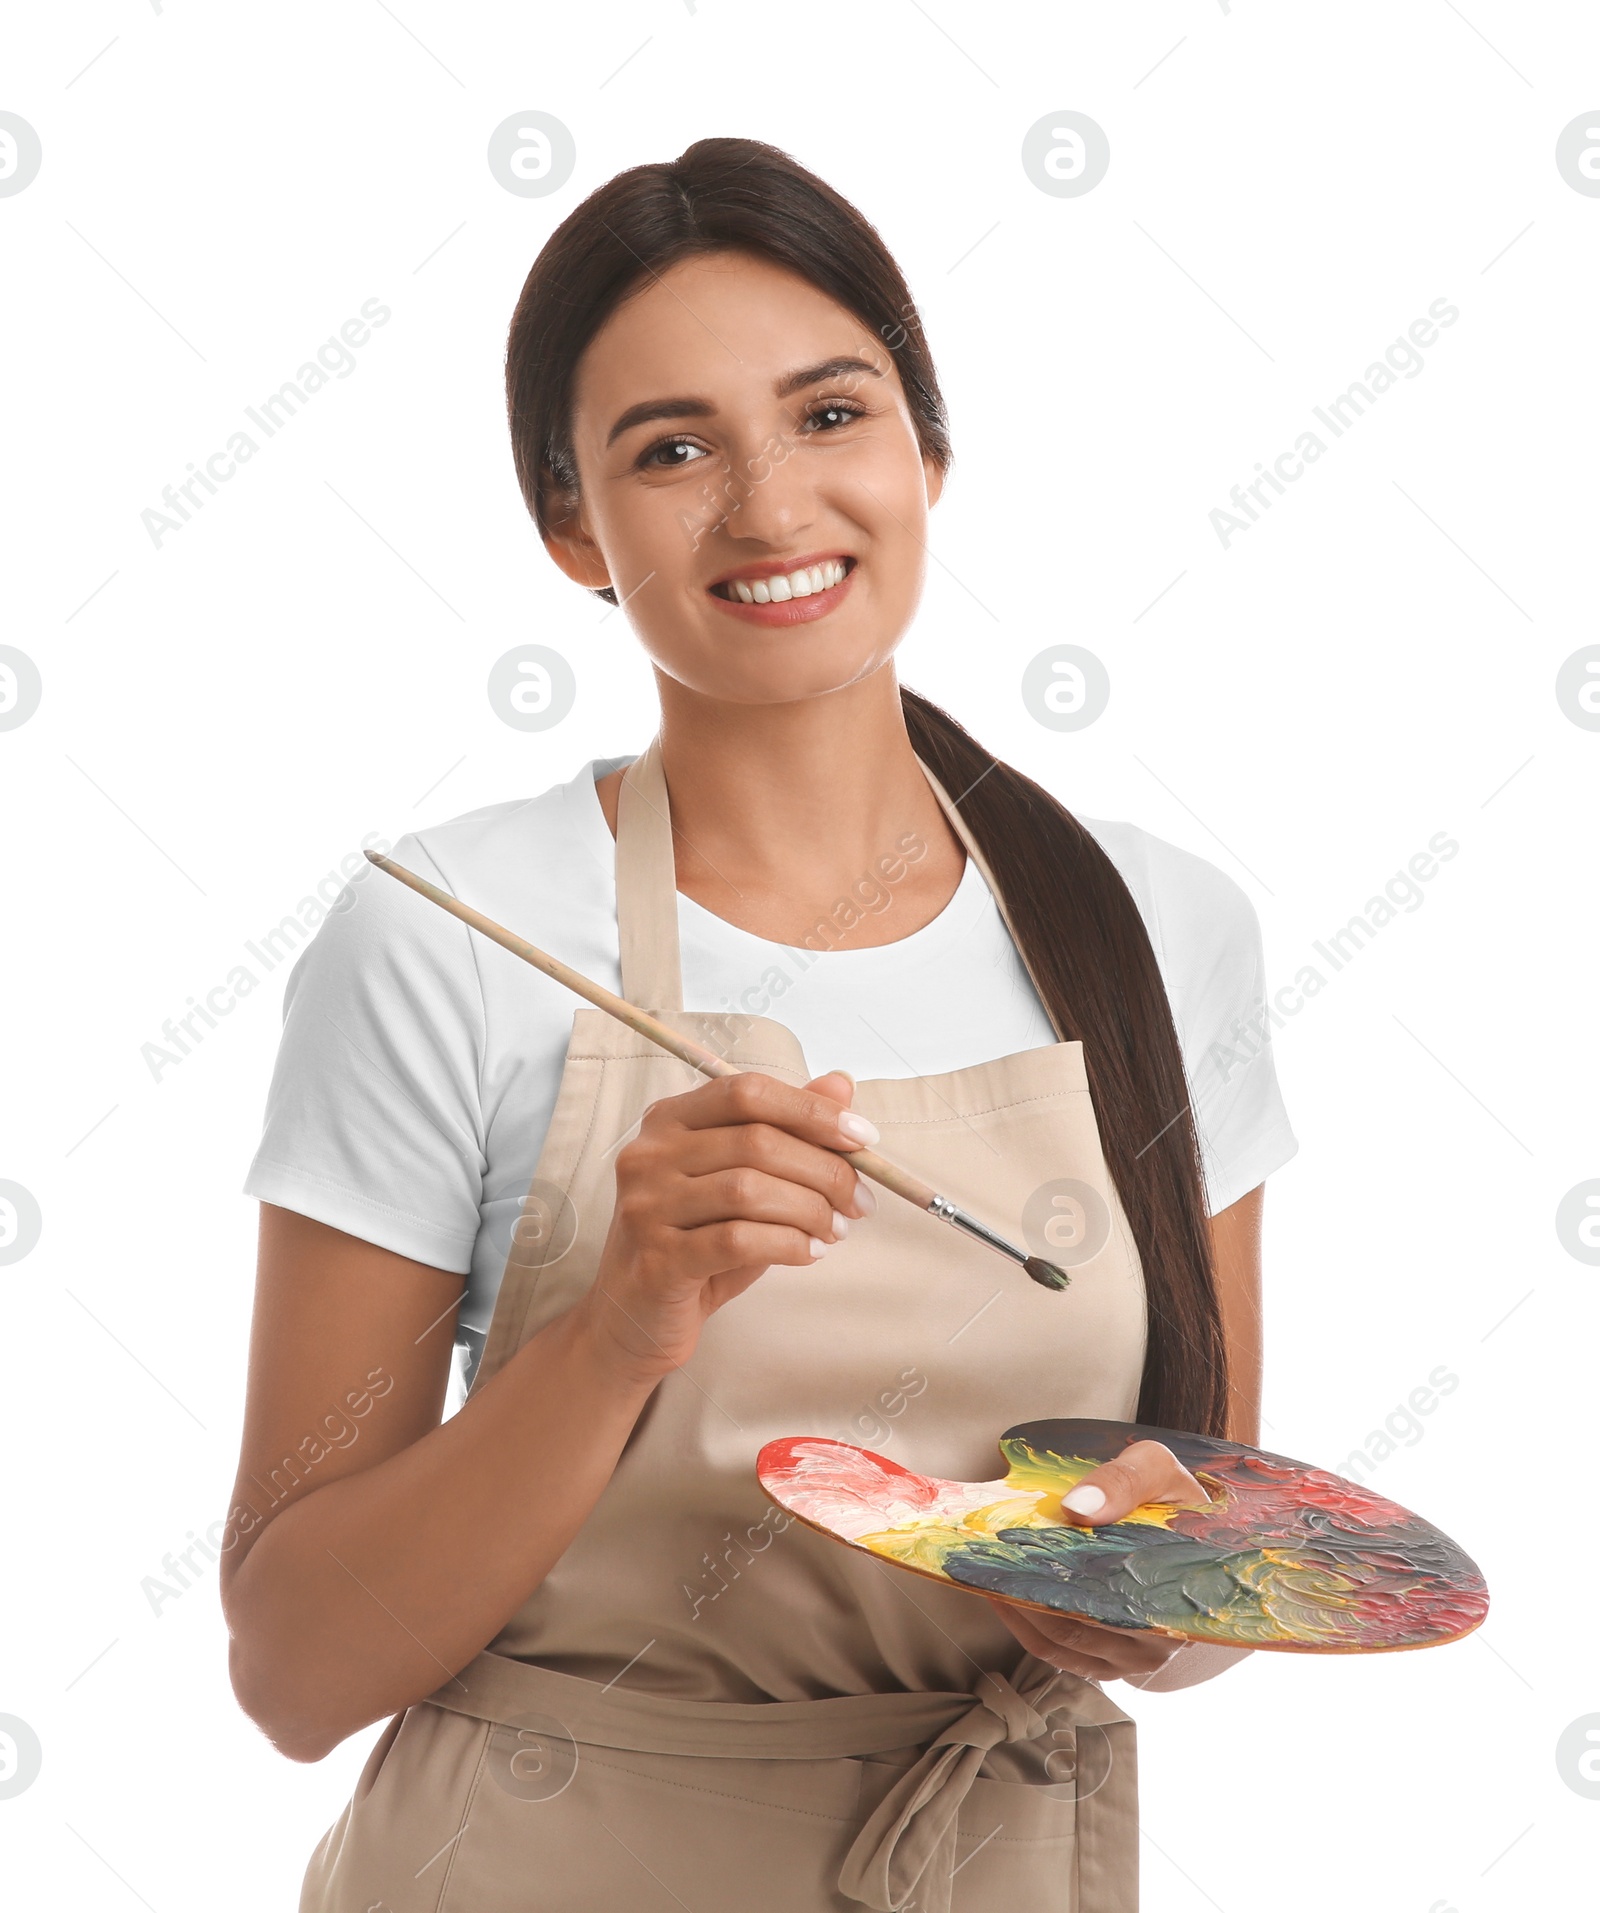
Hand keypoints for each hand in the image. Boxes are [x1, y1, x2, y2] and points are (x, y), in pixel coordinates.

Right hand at [575, 1068, 874, 1382]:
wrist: (633, 1318)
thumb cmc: (697, 1243)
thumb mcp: (744, 1180)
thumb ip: (787, 1132)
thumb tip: (841, 1086)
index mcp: (669, 1120)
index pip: (746, 1092)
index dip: (810, 1109)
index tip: (862, 1137)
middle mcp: (649, 1155)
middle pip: (756, 1142)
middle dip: (824, 1170)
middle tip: (859, 1200)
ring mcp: (646, 1207)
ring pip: (749, 1190)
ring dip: (810, 1210)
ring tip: (835, 1230)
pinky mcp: (657, 1260)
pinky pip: (738, 1241)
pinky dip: (787, 1245)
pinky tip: (809, 1253)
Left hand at [986, 1439, 1211, 1684]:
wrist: (1194, 1526)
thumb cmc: (1176, 1499)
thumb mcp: (1158, 1469)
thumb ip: (1123, 1481)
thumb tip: (1078, 1508)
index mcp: (1175, 1596)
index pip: (1105, 1597)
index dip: (1054, 1578)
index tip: (1015, 1553)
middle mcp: (1158, 1639)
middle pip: (1075, 1624)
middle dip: (1026, 1592)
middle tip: (989, 1561)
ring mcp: (1133, 1656)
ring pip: (1060, 1642)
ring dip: (1019, 1609)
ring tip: (988, 1573)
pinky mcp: (1112, 1660)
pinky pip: (1059, 1651)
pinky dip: (1026, 1625)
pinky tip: (1004, 1594)